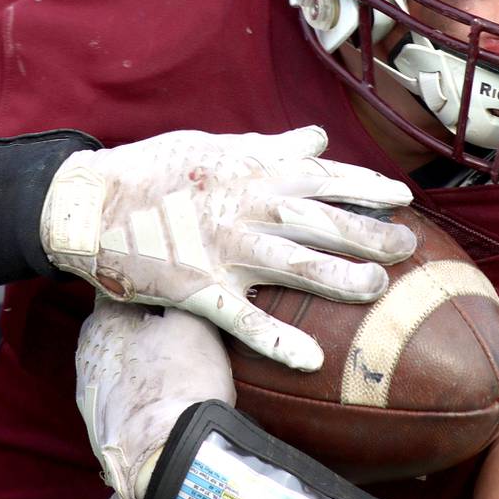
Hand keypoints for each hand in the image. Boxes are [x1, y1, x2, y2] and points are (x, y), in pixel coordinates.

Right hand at [41, 125, 415, 370]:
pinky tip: (311, 360)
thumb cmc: (151, 171)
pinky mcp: (200, 288)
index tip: (402, 197)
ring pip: (296, 265)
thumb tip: (316, 139)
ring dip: (342, 277)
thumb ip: (268, 146)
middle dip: (370, 232)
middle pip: (322, 221)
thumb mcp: (211, 145)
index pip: (322, 177)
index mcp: (250, 172)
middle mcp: (246, 208)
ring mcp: (225, 250)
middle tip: (408, 246)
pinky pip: (245, 318)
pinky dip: (278, 339)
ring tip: (378, 288)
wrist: (90, 204)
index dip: (365, 186)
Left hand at [76, 298, 233, 498]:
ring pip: (117, 357)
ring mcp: (87, 388)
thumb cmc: (181, 378)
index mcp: (102, 317)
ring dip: (137, 356)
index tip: (168, 292)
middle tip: (174, 328)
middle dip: (140, 323)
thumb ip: (176, 295)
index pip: (121, 285)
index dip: (148, 286)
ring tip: (170, 365)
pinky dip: (135, 387)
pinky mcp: (97, 419)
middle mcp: (86, 349)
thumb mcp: (193, 321)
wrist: (166, 452)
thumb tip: (172, 284)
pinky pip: (118, 388)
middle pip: (117, 323)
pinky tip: (158, 394)